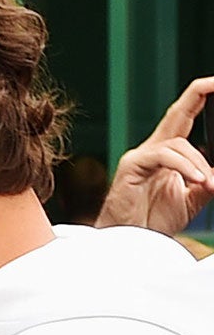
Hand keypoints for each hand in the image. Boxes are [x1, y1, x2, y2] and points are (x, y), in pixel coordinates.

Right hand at [96, 76, 213, 233]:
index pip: (186, 116)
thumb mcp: (192, 199)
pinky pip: (164, 157)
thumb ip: (207, 181)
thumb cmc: (152, 221)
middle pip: (178, 112)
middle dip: (201, 93)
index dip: (203, 98)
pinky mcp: (132, 166)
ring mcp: (140, 156)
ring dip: (199, 163)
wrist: (128, 242)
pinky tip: (197, 182)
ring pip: (178, 143)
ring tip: (207, 183)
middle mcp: (153, 149)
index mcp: (167, 153)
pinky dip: (186, 168)